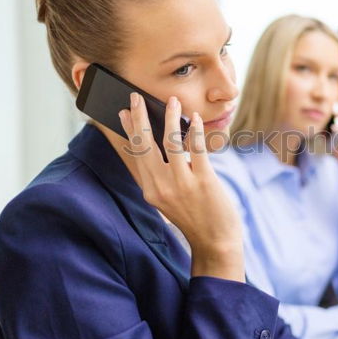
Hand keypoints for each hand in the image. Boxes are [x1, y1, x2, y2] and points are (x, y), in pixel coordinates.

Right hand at [119, 92, 243, 281]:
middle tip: (135, 96)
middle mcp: (161, 187)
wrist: (215, 242)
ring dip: (170, 117)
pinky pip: (197, 148)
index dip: (129, 130)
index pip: (136, 154)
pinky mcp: (202, 181)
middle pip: (145, 145)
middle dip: (139, 117)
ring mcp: (181, 184)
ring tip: (172, 100)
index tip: (122, 112)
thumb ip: (162, 176)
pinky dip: (195, 130)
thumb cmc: (195, 217)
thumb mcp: (169, 200)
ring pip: (170, 142)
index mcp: (150, 190)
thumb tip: (161, 144)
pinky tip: (195, 118)